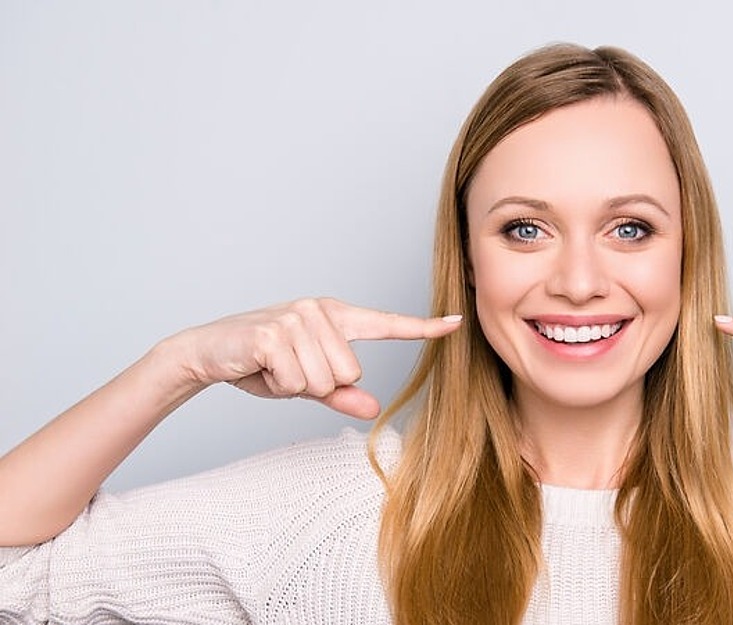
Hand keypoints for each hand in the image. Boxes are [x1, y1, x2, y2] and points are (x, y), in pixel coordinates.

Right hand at [165, 298, 461, 418]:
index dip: (423, 329)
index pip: (386, 325)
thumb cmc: (261, 365)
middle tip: (288, 370)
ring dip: (296, 385)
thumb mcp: (306, 383)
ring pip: (325, 380)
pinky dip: (277, 384)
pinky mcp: (274, 333)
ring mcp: (297, 318)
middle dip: (318, 384)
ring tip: (273, 367)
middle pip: (351, 372)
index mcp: (335, 317)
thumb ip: (341, 394)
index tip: (456, 324)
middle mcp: (319, 310)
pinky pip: (298, 380)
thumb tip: (374, 408)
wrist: (207, 352)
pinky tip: (260, 366)